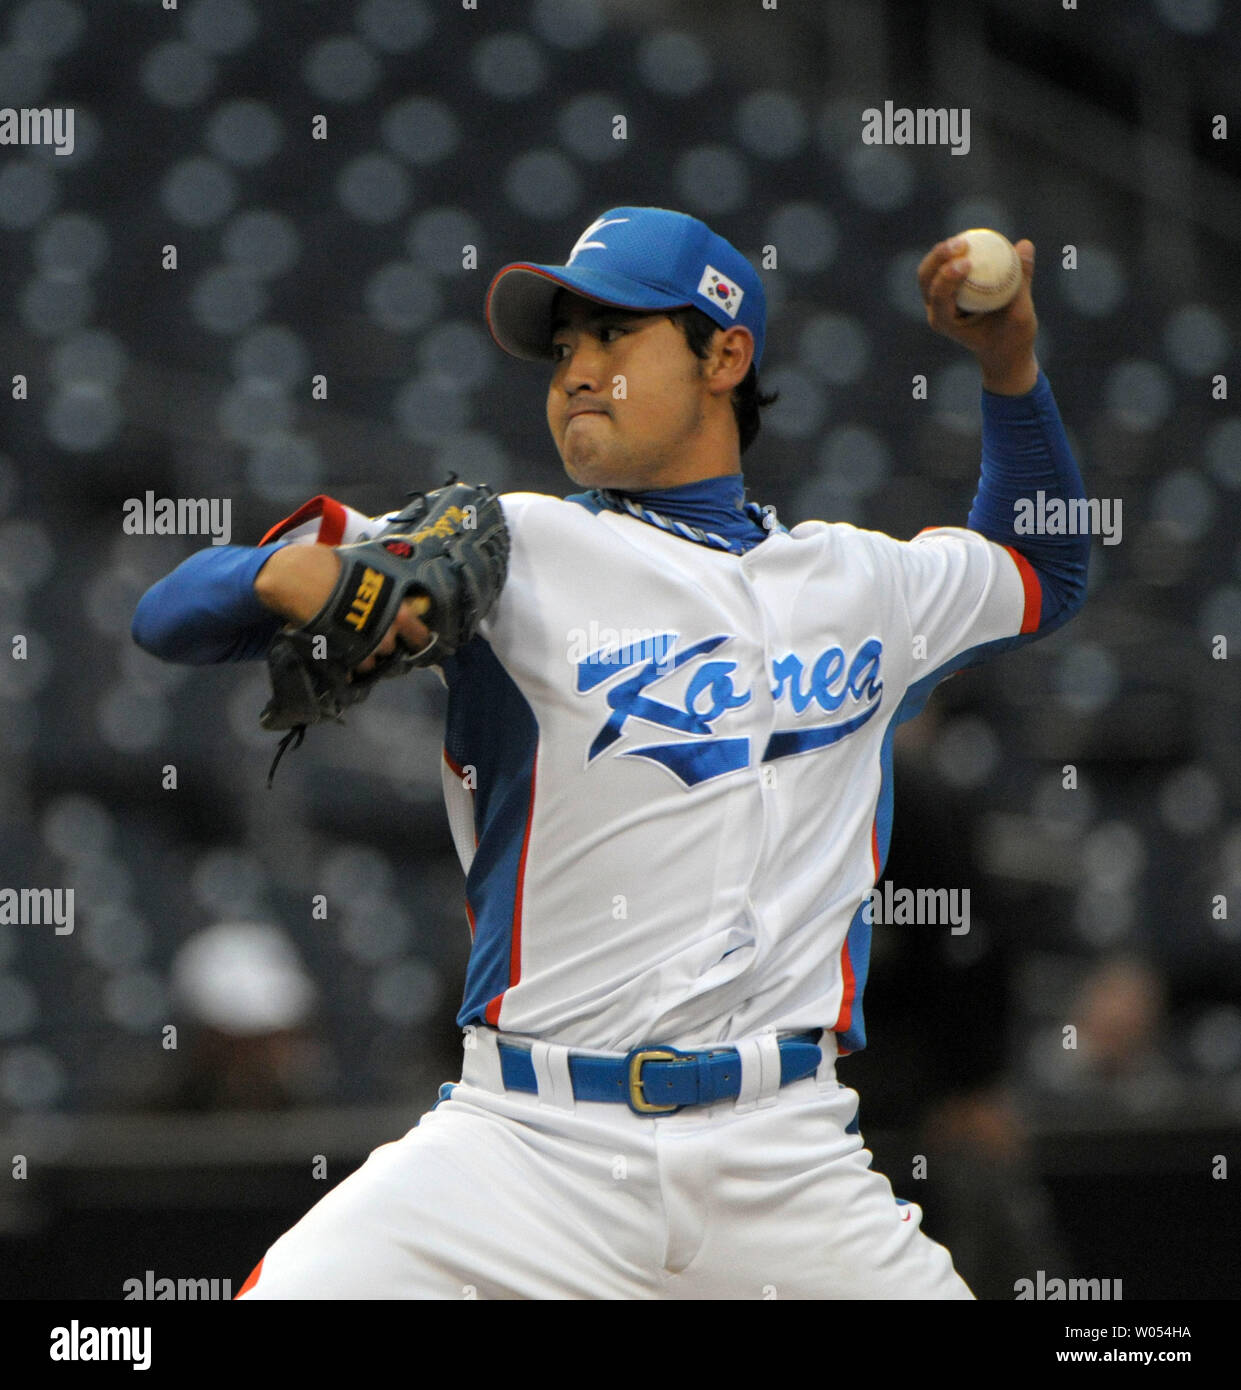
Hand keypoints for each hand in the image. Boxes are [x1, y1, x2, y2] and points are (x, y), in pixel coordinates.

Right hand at [254, 544, 432, 672]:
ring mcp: (365, 649)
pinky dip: (347, 667)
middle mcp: (386, 634)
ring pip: (372, 662)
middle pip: (392, 649)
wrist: (303, 579)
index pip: (420, 635)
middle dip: (384, 644)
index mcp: (398, 611)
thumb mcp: (372, 569)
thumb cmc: (336, 567)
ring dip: (365, 656)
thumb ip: (386, 584)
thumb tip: (395, 585)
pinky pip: (351, 670)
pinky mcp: (343, 657)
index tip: (414, 640)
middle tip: (372, 634)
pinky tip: (340, 657)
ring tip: (352, 642)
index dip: (418, 638)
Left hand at [917, 235, 1038, 394]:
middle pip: (926, 278)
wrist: (1005, 351)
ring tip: (965, 240)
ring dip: (943, 251)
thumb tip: (1025, 244)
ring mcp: (939, 299)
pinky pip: (946, 265)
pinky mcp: (949, 289)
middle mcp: (936, 310)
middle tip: (961, 243)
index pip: (938, 297)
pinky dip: (956, 253)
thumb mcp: (1022, 314)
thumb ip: (1022, 280)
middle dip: (939, 258)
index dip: (947, 277)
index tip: (967, 263)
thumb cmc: (1012, 339)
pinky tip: (973, 240)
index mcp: (945, 322)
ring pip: (931, 269)